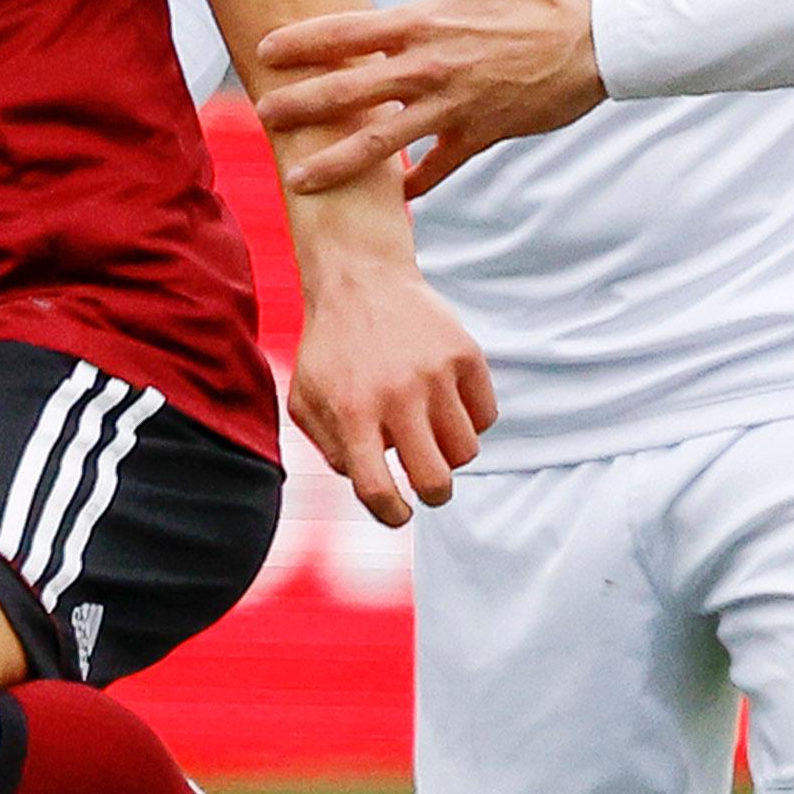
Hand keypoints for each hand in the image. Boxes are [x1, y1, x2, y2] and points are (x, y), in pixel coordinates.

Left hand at [251, 0, 604, 197]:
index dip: (302, 41)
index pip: (347, 32)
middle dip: (299, 105)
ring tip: (298, 177)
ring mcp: (452, 105)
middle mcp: (429, 67)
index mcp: (425, 21)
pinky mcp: (480, 133)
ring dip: (336, 160)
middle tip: (262, 116)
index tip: (266, 50)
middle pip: (348, 90)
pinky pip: (439, 167)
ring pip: (380, 140)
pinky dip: (416, 185)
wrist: (600, 41)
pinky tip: (393, 199)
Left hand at [288, 215, 494, 527]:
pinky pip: (486, 416)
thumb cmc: (331, 348)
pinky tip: (447, 402)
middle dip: (433, 494)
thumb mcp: (307, 399)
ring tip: (430, 429)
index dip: (392, 514)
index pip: (378, 489)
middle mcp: (397, 395)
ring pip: (466, 452)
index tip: (399, 513)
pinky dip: (471, 420)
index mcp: (352, 412)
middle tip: (426, 481)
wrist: (361, 279)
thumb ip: (331, 449)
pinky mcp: (466, 355)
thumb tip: (371, 484)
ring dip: (450, 452)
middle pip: (437, 481)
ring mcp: (437, 374)